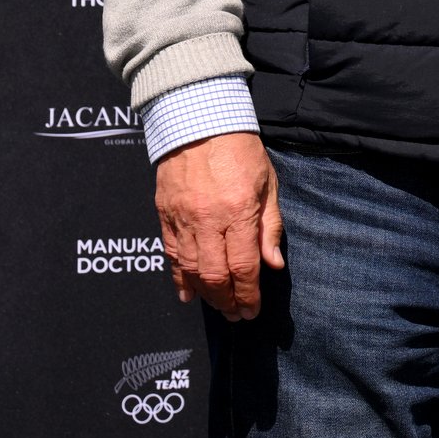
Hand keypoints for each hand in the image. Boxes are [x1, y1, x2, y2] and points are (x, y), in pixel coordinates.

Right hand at [154, 131, 283, 320]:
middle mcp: (207, 220)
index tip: (253, 311)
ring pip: (192, 271)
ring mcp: (182, 220)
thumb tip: (273, 265)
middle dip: (228, 302)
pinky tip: (188, 295)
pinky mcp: (165, 216)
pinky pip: (172, 256)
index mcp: (238, 211)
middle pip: (215, 276)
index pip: (244, 266)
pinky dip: (179, 279)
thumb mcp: (267, 184)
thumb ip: (270, 226)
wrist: (198, 121)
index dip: (249, 294)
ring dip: (206, 295)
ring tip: (219, 308)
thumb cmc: (240, 150)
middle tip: (237, 316)